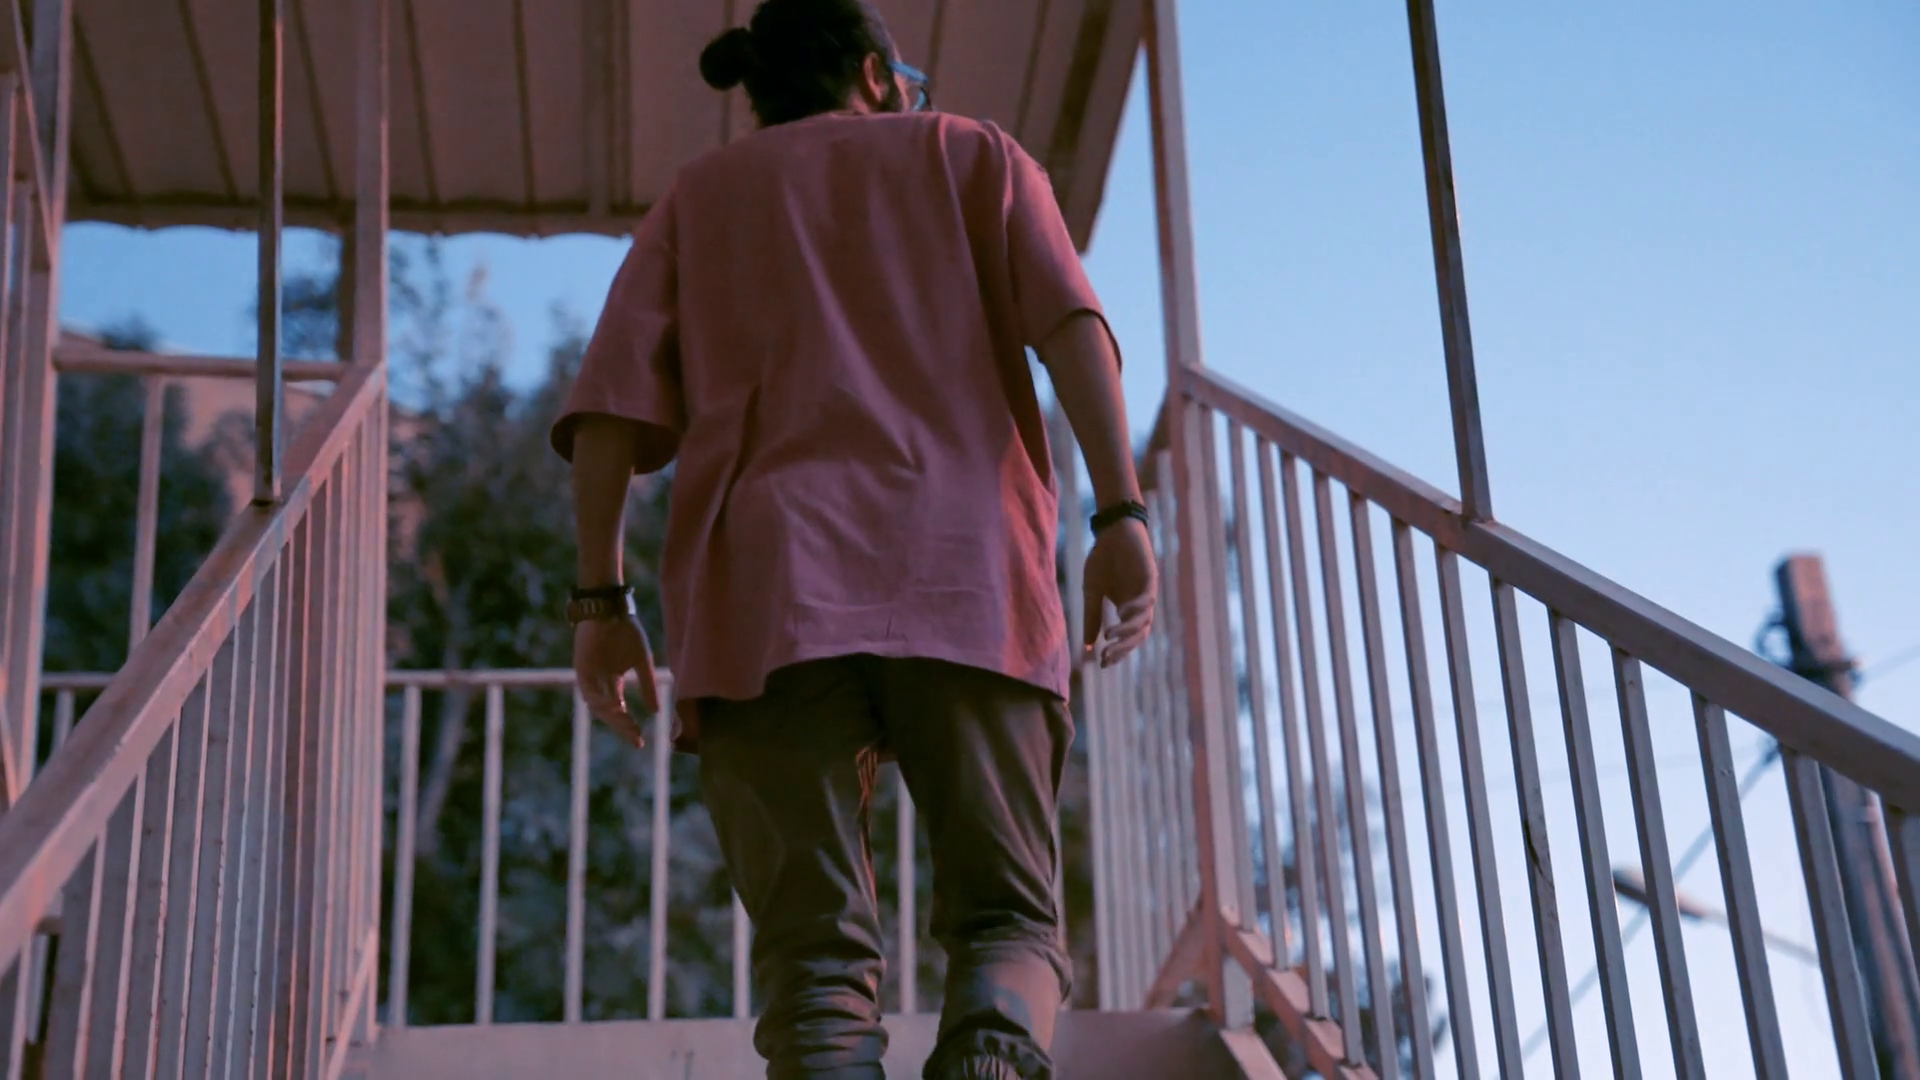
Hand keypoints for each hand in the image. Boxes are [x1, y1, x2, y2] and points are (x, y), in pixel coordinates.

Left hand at [573, 613, 659, 748]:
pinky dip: (600, 700)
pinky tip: (614, 707)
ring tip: (626, 724)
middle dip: (622, 726)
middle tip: (635, 739)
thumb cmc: (627, 631)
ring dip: (611, 716)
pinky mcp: (582, 668)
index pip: (620, 711)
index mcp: (614, 682)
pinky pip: (588, 689)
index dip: (629, 726)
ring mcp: (590, 677)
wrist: (610, 609)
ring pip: (598, 704)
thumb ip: (649, 685)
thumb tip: (657, 712)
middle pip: (609, 712)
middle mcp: (600, 683)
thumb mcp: (643, 661)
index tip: (640, 742)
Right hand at [1083, 517, 1156, 666]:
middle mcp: (1139, 605)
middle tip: (1107, 657)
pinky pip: (1147, 599)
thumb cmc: (1103, 559)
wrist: (1112, 530)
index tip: (1102, 664)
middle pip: (1137, 635)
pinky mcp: (1150, 578)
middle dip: (1122, 648)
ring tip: (1111, 636)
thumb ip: (1092, 617)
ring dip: (1128, 631)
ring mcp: (1146, 592)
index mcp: (1126, 610)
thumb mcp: (1092, 591)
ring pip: (1144, 621)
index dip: (1117, 653)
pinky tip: (1123, 614)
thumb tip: (1087, 647)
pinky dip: (1136, 608)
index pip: (1126, 639)